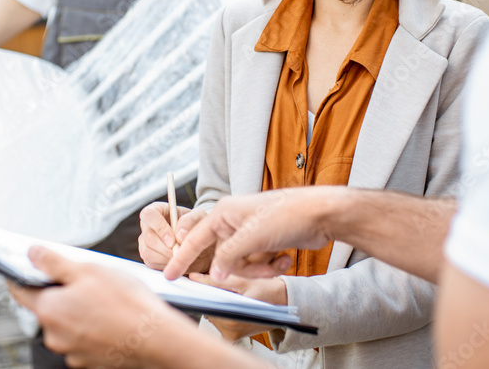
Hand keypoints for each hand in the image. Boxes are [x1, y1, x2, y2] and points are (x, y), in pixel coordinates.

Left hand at [8, 246, 195, 367]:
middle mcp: (54, 335)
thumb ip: (54, 262)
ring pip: (66, 323)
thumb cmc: (127, 305)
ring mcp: (71, 350)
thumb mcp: (88, 270)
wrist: (156, 338)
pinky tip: (110, 316)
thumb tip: (33, 254)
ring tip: (105, 299)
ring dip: (78, 310)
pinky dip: (91, 327)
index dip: (22, 274)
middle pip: (48, 307)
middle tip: (85, 280)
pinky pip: (82, 338)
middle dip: (61, 292)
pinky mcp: (88, 360)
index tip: (26, 267)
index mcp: (49, 309)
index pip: (21, 290)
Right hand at [138, 203, 211, 270]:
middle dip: (166, 248)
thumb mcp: (199, 217)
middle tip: (181, 252)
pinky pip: (151, 264)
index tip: (173, 240)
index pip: (149, 214)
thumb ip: (190, 220)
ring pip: (148, 252)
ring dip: (167, 257)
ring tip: (181, 255)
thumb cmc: (197, 225)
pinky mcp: (148, 257)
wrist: (199, 243)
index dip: (159, 227)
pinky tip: (176, 260)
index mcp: (157, 210)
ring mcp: (145, 242)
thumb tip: (179, 234)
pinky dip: (165, 265)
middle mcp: (148, 225)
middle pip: (148, 237)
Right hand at [164, 188, 337, 281]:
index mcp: (223, 213)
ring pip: (240, 265)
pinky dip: (269, 266)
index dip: (181, 258)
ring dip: (259, 269)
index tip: (169, 275)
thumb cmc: (286, 216)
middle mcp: (233, 222)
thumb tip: (215, 274)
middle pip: (223, 258)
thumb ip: (228, 257)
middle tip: (261, 266)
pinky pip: (256, 264)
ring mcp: (249, 233)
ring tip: (278, 261)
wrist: (320, 215)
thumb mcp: (251, 238)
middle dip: (243, 268)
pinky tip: (285, 258)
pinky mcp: (263, 243)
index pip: (194, 239)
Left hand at [188, 272, 286, 341]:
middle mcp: (231, 329)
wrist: (285, 303)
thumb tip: (194, 278)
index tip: (189, 281)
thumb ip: (218, 280)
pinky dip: (220, 309)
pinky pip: (218, 319)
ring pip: (212, 313)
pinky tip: (229, 301)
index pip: (207, 302)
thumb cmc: (268, 289)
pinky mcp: (232, 336)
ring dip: (215, 302)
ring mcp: (231, 334)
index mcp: (233, 316)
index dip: (197, 290)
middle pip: (207, 308)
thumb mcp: (244, 280)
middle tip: (213, 282)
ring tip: (227, 293)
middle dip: (209, 295)